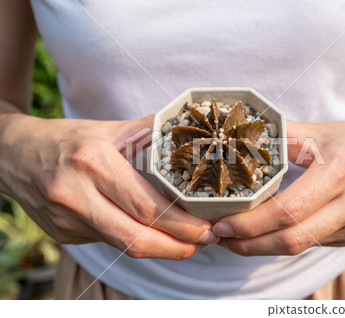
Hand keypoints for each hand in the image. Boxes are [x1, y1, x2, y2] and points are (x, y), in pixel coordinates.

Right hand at [0, 114, 217, 259]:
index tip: (206, 228)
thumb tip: (192, 136)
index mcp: (92, 163)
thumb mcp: (109, 129)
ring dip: (161, 249)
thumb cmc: (68, 138)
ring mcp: (66, 220)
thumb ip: (150, 134)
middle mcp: (75, 194)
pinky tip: (155, 234)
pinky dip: (137, 241)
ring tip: (188, 242)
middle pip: (135, 237)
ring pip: (122, 246)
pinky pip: (109, 242)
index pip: (144, 205)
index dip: (180, 224)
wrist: (14, 154)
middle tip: (205, 241)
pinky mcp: (63, 235)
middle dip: (177, 246)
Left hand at [212, 118, 344, 255]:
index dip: (252, 223)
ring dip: (262, 246)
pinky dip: (282, 242)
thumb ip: (279, 136)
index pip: (290, 209)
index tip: (223, 223)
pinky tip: (262, 233)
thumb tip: (236, 139)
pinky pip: (310, 244)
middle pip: (293, 238)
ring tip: (233, 238)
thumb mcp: (317, 131)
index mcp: (344, 169)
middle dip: (250, 243)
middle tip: (220, 235)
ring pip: (300, 246)